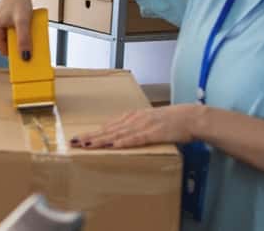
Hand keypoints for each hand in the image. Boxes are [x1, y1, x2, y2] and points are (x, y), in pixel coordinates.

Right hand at [0, 0, 35, 60]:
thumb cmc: (19, 0)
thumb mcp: (23, 22)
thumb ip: (24, 40)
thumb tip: (25, 57)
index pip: (4, 51)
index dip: (16, 52)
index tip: (28, 52)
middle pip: (5, 43)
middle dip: (17, 41)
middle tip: (27, 33)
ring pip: (6, 36)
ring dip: (16, 34)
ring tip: (23, 24)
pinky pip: (5, 29)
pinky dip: (14, 28)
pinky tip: (20, 21)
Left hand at [71, 104, 207, 148]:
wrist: (191, 117)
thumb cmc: (171, 122)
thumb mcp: (149, 122)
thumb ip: (135, 128)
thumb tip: (122, 138)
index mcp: (132, 117)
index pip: (108, 127)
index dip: (92, 133)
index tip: (77, 138)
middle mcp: (134, 120)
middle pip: (108, 130)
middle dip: (90, 136)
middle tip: (73, 142)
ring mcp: (143, 126)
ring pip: (118, 135)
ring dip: (101, 140)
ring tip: (86, 145)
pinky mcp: (154, 133)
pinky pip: (136, 139)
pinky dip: (124, 143)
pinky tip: (113, 146)